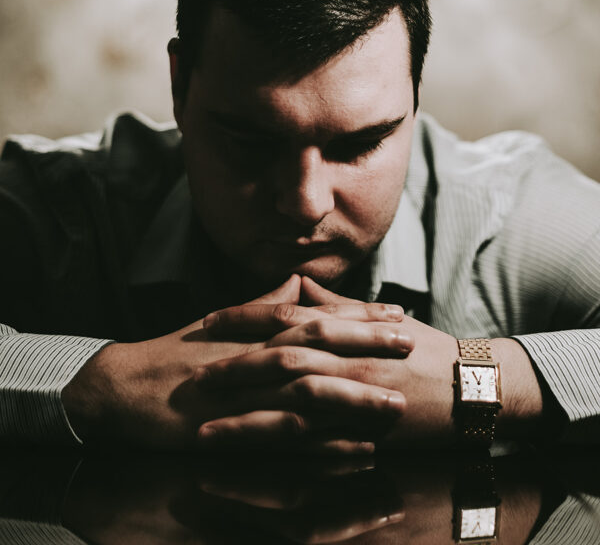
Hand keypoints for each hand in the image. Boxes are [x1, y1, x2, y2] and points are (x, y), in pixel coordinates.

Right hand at [62, 275, 411, 449]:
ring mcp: (247, 396)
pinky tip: (355, 451)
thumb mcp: (223, 319)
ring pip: (308, 393)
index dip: (358, 314)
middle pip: (320, 346)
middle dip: (367, 345)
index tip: (396, 312)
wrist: (128, 384)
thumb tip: (298, 281)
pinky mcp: (235, 432)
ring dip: (354, 398)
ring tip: (396, 402)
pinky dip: (323, 446)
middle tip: (411, 343)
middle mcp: (256, 357)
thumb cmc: (178, 350)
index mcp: (256, 330)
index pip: (317, 316)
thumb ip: (266, 303)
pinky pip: (286, 441)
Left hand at [194, 276, 544, 447]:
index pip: (286, 314)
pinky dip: (283, 449)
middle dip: (234, 363)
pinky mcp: (365, 431)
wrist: (471, 386)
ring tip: (204, 424)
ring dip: (245, 413)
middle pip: (280, 355)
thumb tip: (303, 282)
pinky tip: (254, 458)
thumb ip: (337, 303)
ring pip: (290, 400)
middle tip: (193, 371)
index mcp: (347, 327)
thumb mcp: (381, 318)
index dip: (244, 316)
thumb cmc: (426, 349)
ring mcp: (355, 395)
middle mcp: (346, 356)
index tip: (208, 320)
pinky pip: (318, 442)